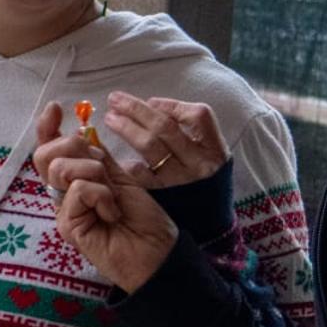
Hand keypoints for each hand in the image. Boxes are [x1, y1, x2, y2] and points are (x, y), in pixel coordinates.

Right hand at [33, 104, 177, 291]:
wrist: (156, 252)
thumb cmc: (141, 217)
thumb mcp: (120, 176)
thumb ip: (97, 156)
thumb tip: (80, 130)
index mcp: (74, 181)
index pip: (48, 150)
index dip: (47, 127)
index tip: (56, 108)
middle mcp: (63, 196)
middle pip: (45, 155)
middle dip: (75, 147)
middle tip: (101, 167)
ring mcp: (64, 212)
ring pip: (60, 168)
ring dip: (95, 173)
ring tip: (112, 196)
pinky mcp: (69, 227)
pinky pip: (78, 189)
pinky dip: (101, 194)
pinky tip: (112, 212)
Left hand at [103, 92, 228, 187]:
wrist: (210, 226)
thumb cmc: (204, 181)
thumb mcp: (209, 155)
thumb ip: (188, 133)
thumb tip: (151, 108)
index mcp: (215, 149)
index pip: (198, 117)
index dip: (173, 105)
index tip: (151, 101)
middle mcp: (199, 163)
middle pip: (166, 128)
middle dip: (138, 110)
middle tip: (115, 100)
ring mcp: (180, 180)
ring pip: (150, 147)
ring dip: (127, 128)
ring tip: (111, 119)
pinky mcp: (163, 196)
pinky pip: (141, 175)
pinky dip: (128, 163)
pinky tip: (114, 157)